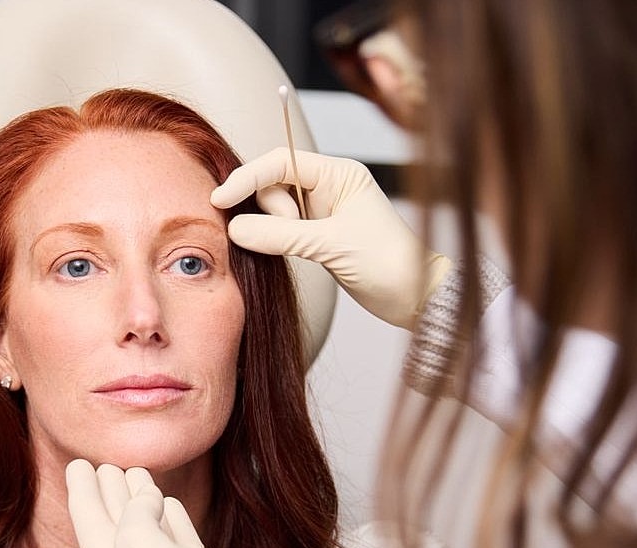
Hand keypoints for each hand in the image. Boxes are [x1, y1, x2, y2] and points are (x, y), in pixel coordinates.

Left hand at [65, 460, 283, 547]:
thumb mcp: (135, 542)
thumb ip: (136, 509)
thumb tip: (150, 493)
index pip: (85, 510)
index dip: (82, 484)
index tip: (81, 460)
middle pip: (114, 510)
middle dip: (111, 484)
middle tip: (110, 461)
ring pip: (148, 517)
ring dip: (142, 494)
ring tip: (138, 470)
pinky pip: (178, 531)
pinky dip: (173, 515)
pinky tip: (170, 503)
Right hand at [212, 147, 451, 329]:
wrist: (414, 296)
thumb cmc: (388, 263)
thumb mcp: (331, 246)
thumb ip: (281, 235)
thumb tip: (236, 229)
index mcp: (339, 174)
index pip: (280, 161)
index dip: (247, 177)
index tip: (221, 199)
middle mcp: (329, 187)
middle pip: (273, 184)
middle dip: (271, 212)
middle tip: (294, 236)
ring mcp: (322, 213)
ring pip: (274, 210)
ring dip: (274, 229)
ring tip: (302, 251)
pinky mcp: (318, 237)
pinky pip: (282, 231)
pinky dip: (276, 241)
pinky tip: (283, 254)